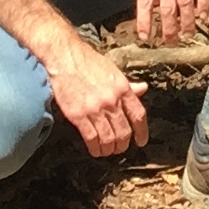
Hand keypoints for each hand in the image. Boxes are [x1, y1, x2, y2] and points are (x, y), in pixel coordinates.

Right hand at [45, 36, 148, 155]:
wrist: (65, 57)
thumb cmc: (88, 62)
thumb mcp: (113, 70)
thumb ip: (128, 85)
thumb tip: (144, 89)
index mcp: (122, 88)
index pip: (138, 115)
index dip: (142, 132)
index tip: (141, 141)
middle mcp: (111, 100)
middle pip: (123, 131)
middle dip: (123, 144)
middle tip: (120, 148)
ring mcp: (95, 108)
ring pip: (108, 138)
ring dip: (109, 149)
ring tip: (107, 151)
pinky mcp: (78, 115)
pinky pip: (91, 138)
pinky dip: (95, 148)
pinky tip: (95, 150)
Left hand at [133, 0, 208, 42]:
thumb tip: (152, 0)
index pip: (144, 1)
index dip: (144, 21)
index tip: (145, 37)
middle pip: (166, 6)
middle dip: (168, 27)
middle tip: (170, 42)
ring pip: (185, 0)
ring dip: (187, 21)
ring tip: (188, 34)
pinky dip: (203, 4)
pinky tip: (204, 16)